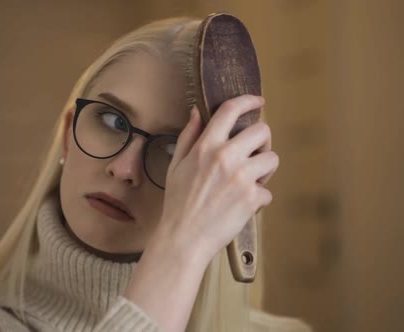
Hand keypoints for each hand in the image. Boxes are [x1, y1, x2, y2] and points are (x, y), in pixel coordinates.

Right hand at [157, 94, 277, 259]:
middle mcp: (226, 157)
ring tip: (248, 182)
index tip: (257, 101)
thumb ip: (188, 136)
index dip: (248, 100)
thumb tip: (196, 113)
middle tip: (254, 153)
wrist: (184, 237)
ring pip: (272, 159)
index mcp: (206, 147)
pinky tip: (241, 205)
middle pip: (262, 131)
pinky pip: (268, 191)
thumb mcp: (176, 165)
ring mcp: (241, 178)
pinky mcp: (253, 198)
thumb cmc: (178, 203)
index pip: (230, 110)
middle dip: (262, 140)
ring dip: (264, 169)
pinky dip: (258, 199)